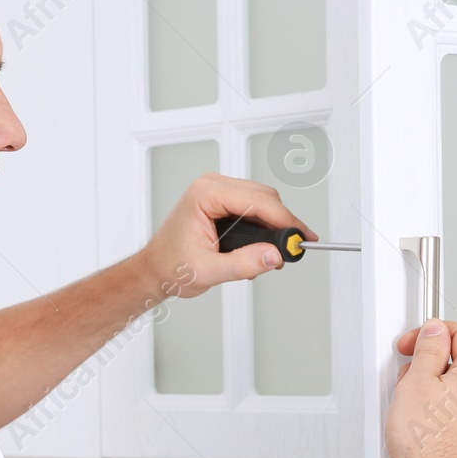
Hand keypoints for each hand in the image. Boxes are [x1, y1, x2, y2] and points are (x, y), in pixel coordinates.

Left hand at [137, 173, 318, 298]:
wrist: (155, 270)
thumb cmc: (170, 266)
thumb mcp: (208, 271)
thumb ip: (243, 263)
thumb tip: (274, 256)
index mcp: (205, 195)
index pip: (258, 201)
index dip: (285, 220)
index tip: (302, 238)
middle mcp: (211, 186)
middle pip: (264, 197)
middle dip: (282, 224)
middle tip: (293, 250)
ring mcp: (217, 191)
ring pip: (263, 201)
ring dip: (274, 227)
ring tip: (275, 255)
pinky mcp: (222, 201)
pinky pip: (254, 207)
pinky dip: (264, 227)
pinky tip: (262, 248)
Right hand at [384, 319, 456, 457]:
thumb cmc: (427, 444)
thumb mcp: (417, 382)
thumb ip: (428, 349)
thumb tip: (435, 331)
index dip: (435, 331)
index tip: (414, 340)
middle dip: (427, 363)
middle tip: (405, 372)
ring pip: (450, 391)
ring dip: (426, 390)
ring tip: (405, 404)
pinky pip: (448, 416)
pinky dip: (430, 413)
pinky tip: (413, 426)